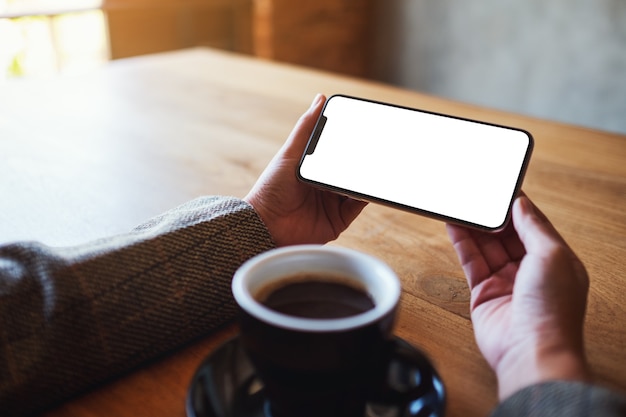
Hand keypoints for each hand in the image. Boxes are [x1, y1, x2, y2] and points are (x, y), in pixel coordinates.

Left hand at [245, 94, 366, 246]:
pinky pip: (358, 206)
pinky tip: (369, 185)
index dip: (352, 142)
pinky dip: (366, 196)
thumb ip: (305, 128)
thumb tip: (320, 98)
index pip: (338, 151)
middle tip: (378, 146)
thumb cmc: (271, 189)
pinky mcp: (339, 220)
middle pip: (350, 169)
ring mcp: (333, 202)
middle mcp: (325, 184)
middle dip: (363, 159)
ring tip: (377, 164)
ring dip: (366, 177)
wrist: (266, 226)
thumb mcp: (289, 153)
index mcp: (314, 167)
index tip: (367, 129)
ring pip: (358, 186)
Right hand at [447, 195, 590, 399]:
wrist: (530, 351)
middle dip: (492, 215)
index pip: (533, 225)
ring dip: (474, 225)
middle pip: (507, 234)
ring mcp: (506, 281)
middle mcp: (531, 271)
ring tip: (460, 204)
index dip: (517, 206)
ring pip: (486, 245)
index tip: (501, 188)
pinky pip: (471, 261)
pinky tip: (454, 225)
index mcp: (555, 261)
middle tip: (476, 195)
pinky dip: (462, 242)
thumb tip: (521, 205)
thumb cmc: (552, 310)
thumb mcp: (552, 255)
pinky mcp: (483, 292)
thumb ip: (534, 227)